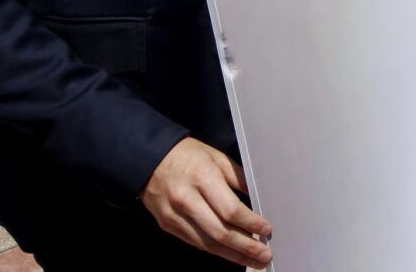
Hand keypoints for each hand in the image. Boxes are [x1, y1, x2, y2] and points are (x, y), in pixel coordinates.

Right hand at [142, 138, 272, 268]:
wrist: (149, 159)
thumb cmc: (187, 155)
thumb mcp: (217, 157)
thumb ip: (239, 178)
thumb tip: (259, 197)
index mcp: (202, 177)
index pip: (231, 210)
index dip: (251, 223)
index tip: (266, 230)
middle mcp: (187, 199)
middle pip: (220, 232)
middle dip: (246, 247)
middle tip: (264, 254)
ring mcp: (174, 215)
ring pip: (208, 243)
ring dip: (233, 255)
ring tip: (253, 260)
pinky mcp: (168, 225)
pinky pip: (196, 242)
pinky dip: (216, 250)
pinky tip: (231, 253)